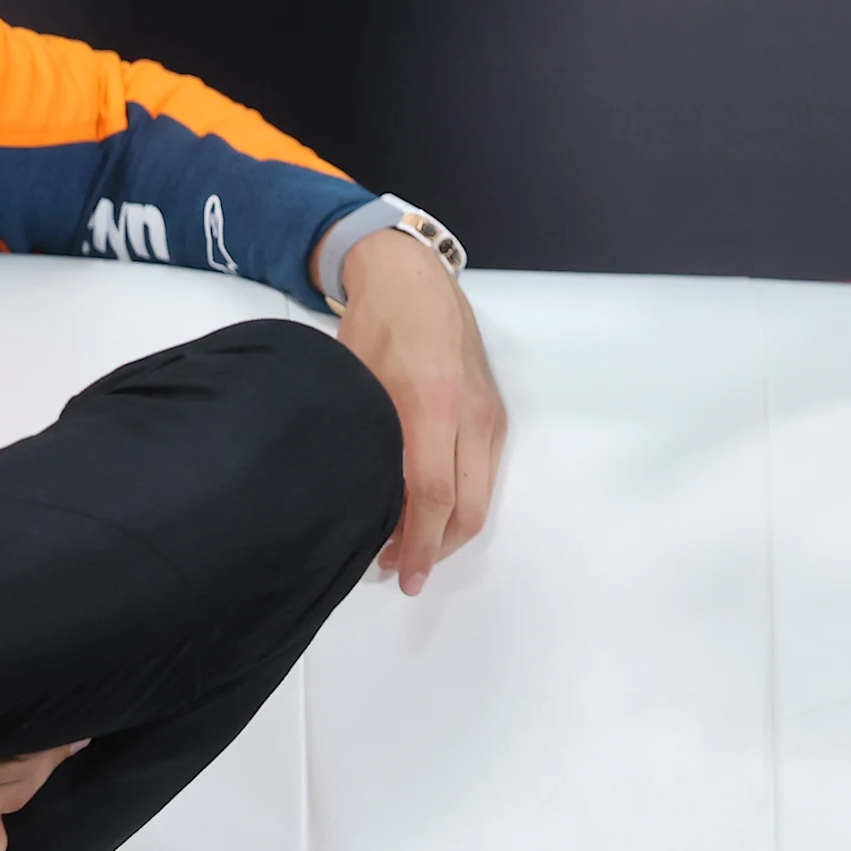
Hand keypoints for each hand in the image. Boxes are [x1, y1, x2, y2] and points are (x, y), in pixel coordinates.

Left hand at [337, 228, 506, 593]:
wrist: (413, 277)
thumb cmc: (378, 322)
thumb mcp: (357, 382)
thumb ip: (366, 439)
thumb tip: (355, 497)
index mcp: (432, 406)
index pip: (433, 497)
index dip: (418, 545)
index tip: (401, 573)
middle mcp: (470, 415)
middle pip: (467, 509)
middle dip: (437, 550)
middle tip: (404, 571)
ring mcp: (489, 413)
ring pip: (482, 495)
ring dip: (451, 530)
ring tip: (414, 546)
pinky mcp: (495, 412)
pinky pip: (485, 472)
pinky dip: (463, 500)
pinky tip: (432, 509)